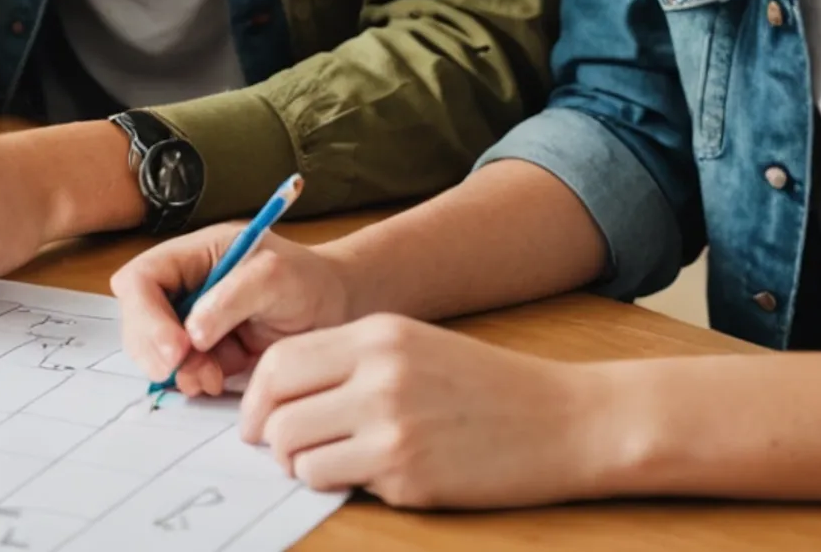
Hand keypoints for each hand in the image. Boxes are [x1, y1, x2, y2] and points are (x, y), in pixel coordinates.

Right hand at [111, 229, 357, 398]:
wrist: (339, 310)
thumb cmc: (310, 282)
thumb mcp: (276, 276)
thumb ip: (231, 297)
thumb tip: (191, 333)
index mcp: (193, 255)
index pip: (142, 279)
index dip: (146, 315)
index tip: (177, 349)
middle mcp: (184, 286)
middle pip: (138, 318)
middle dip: (157, 350)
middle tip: (189, 373)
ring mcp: (191, 320)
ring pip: (155, 349)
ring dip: (177, 370)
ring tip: (213, 378)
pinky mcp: (205, 352)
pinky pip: (180, 371)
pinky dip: (193, 381)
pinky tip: (218, 380)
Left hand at [239, 315, 619, 508]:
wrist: (566, 421)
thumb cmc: (489, 386)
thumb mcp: (414, 346)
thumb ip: (350, 361)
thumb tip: (281, 393)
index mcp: (377, 336)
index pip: (280, 362)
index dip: (254, 396)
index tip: (255, 417)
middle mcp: (378, 376)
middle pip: (277, 410)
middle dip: (266, 435)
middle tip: (277, 449)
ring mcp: (392, 428)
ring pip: (296, 453)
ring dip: (301, 464)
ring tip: (330, 461)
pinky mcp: (407, 475)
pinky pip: (337, 483)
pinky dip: (339, 483)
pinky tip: (373, 473)